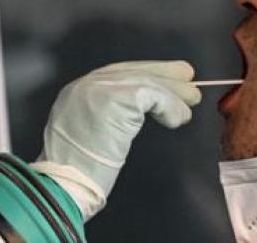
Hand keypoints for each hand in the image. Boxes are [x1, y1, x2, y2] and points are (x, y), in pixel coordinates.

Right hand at [38, 61, 201, 204]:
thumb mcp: (91, 133)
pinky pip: (154, 95)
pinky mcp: (116, 99)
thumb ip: (111, 114)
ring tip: (191, 102)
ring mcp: (99, 89)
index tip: (169, 76)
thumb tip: (149, 105)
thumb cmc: (79, 172)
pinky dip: (171, 107)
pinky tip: (178, 118)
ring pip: (147, 82)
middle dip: (164, 74)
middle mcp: (86, 85)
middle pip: (133, 72)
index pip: (119, 73)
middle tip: (188, 77)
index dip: (147, 72)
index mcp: (78, 92)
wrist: (65, 185)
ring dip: (173, 94)